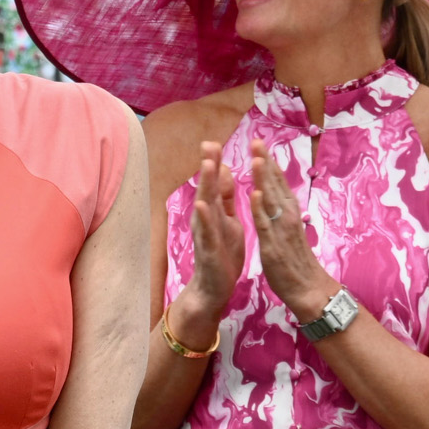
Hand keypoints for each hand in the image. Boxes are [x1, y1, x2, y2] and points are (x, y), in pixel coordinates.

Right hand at [170, 141, 244, 347]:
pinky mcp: (208, 249)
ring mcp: (205, 234)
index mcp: (215, 212)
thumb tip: (222, 170)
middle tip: (208, 143)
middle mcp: (206, 219)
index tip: (215, 141)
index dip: (215, 162)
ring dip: (205, 185)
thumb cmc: (221, 252)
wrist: (213, 287)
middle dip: (208, 166)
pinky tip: (202, 205)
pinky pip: (206, 232)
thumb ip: (224, 197)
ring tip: (206, 165)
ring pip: (204, 206)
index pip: (215, 183)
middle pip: (207, 188)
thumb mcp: (226, 220)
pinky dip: (204, 218)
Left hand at [247, 140, 339, 320]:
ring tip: (257, 158)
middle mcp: (288, 218)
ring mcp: (282, 231)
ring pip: (272, 201)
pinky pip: (266, 225)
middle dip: (266, 163)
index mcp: (288, 214)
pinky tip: (255, 194)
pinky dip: (261, 209)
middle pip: (276, 186)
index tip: (260, 144)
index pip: (277, 184)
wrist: (308, 289)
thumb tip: (276, 196)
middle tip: (257, 140)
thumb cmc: (295, 261)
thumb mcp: (288, 231)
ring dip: (264, 179)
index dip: (269, 164)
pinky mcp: (274, 246)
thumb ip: (282, 213)